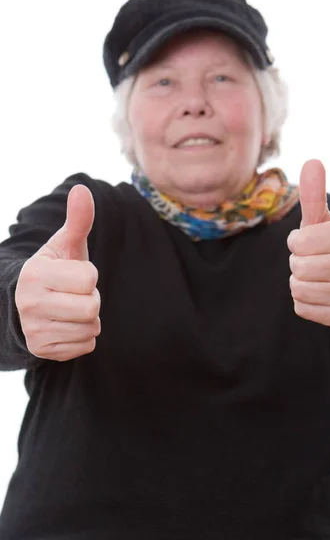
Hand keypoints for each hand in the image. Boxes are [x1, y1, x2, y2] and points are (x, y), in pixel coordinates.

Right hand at [15, 184, 100, 360]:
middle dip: (91, 299)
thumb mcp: (65, 245)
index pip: (89, 278)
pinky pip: (86, 346)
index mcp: (35, 274)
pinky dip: (84, 337)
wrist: (27, 304)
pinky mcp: (43, 350)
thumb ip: (78, 220)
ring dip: (88, 319)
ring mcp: (34, 331)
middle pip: (91, 307)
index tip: (72, 275)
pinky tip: (67, 325)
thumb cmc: (55, 270)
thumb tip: (83, 189)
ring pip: (91, 329)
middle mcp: (30, 304)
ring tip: (70, 308)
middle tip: (74, 294)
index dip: (89, 275)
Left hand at [286, 159, 329, 328]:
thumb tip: (311, 162)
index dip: (297, 243)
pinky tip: (321, 294)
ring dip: (299, 283)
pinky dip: (304, 301)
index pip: (299, 242)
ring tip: (317, 277)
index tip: (311, 243)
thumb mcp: (324, 221)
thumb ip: (314, 195)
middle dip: (298, 263)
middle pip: (298, 267)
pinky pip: (302, 308)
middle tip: (314, 262)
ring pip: (298, 288)